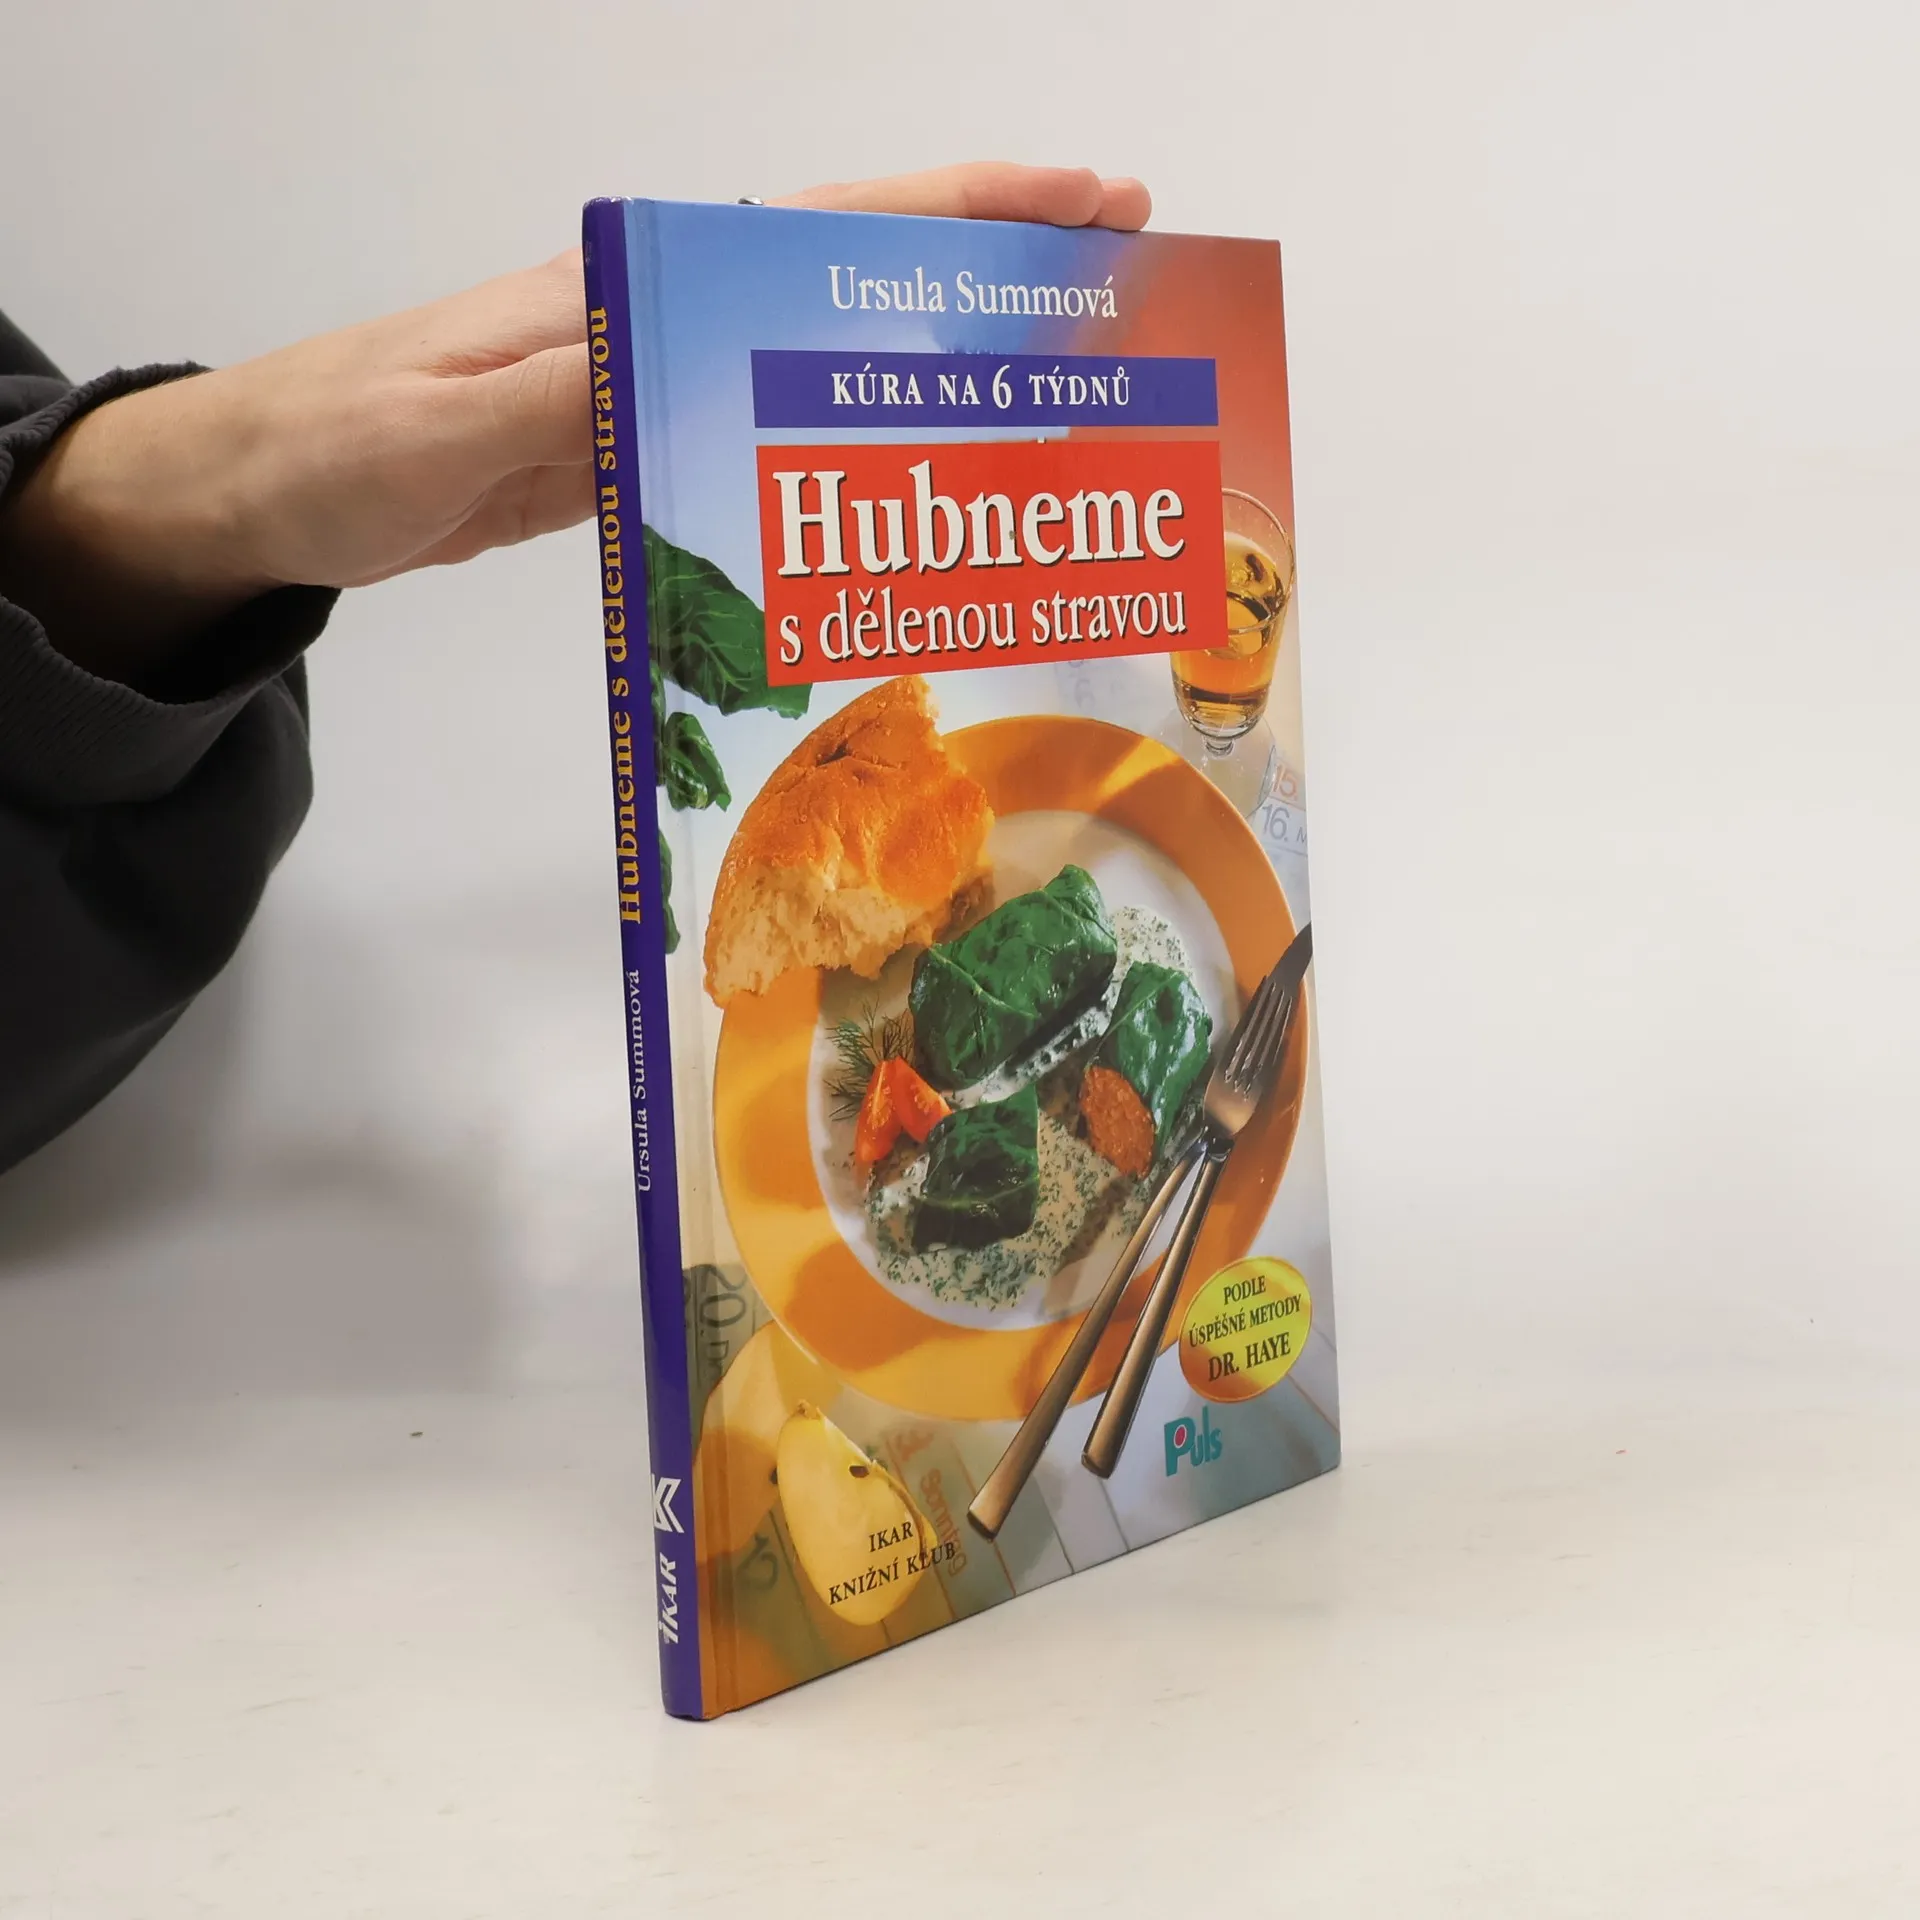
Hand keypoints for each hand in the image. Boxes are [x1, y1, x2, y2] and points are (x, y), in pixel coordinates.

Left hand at [0, 163, 1150, 690]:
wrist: (265, 492)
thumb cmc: (335, 445)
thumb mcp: (438, 424)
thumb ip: (562, 392)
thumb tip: (696, 358)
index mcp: (628, 288)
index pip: (820, 230)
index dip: (956, 216)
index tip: (1080, 204)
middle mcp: (663, 320)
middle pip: (851, 278)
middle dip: (987, 272)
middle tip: (1120, 282)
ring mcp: (656, 384)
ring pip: (824, 355)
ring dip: (934, 360)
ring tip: (1055, 383)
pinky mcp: (637, 449)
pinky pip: (773, 432)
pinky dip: (852, 440)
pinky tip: (908, 476)